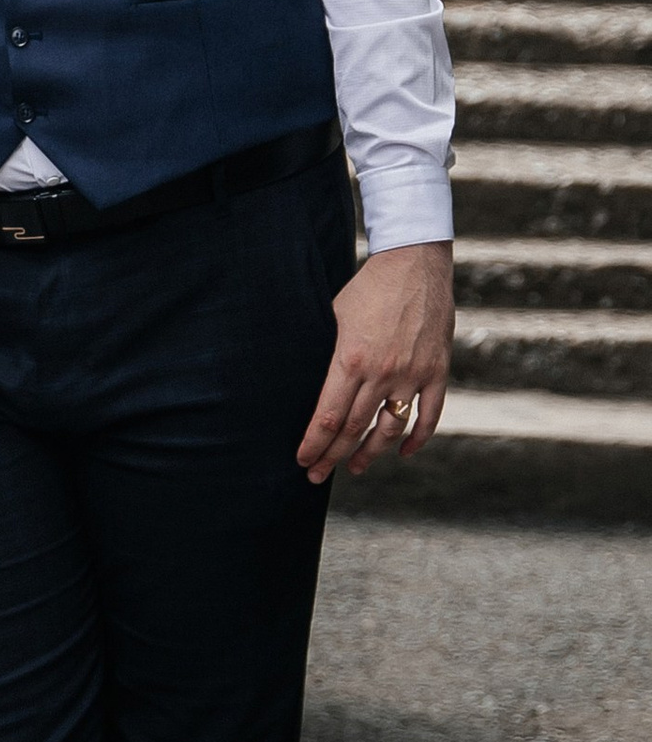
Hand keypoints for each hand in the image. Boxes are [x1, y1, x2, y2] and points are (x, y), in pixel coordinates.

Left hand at [296, 241, 453, 485]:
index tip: (302, 460)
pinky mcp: (438, 371)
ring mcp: (413, 374)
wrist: (415, 264)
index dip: (315, 443)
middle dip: (332, 456)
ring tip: (354, 468)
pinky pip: (430, 415)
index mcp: (350, 359)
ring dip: (371, 453)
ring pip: (390, 428)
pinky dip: (416, 438)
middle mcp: (382, 372)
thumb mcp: (333, 317)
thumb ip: (326, 355)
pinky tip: (401, 452)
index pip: (329, 415)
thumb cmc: (368, 289)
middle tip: (317, 476)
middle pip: (354, 428)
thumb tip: (308, 387)